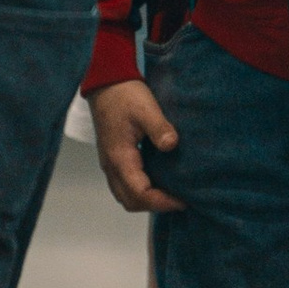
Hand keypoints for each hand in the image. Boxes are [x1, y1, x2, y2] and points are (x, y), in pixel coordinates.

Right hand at [90, 76, 181, 215]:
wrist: (105, 82)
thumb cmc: (125, 94)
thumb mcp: (146, 108)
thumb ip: (159, 129)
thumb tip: (172, 145)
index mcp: (119, 157)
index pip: (140, 193)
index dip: (162, 202)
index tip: (183, 200)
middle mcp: (111, 165)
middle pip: (130, 201)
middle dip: (154, 206)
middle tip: (178, 199)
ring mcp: (109, 162)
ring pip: (124, 195)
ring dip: (146, 200)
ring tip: (169, 193)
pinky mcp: (112, 157)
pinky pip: (124, 185)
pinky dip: (140, 191)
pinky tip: (157, 180)